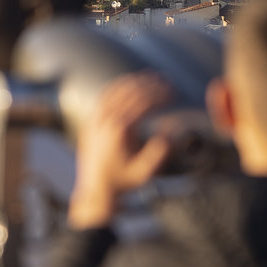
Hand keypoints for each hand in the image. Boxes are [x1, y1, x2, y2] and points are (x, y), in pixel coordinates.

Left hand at [67, 73, 174, 229]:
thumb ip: (160, 152)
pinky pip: (106, 95)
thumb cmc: (123, 182)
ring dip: (137, 81)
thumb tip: (171, 130)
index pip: (144, 103)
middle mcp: (106, 119)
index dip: (162, 95)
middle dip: (153, 85)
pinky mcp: (91, 119)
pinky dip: (121, 86)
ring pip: (118, 89)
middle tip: (169, 83)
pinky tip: (133, 84)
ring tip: (154, 78)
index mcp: (121, 129)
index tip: (175, 94)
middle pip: (133, 92)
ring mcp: (96, 117)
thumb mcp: (146, 173)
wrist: (95, 189)